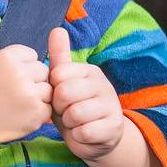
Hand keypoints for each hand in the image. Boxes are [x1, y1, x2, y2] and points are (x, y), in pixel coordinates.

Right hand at [0, 15, 52, 144]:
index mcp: (6, 57)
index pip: (32, 55)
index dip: (21, 66)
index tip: (5, 78)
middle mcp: (19, 74)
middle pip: (43, 71)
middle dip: (31, 80)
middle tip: (11, 91)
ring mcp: (29, 95)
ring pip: (48, 88)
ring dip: (37, 95)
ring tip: (16, 102)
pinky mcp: (36, 114)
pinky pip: (49, 106)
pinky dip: (38, 111)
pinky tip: (20, 113)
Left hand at [47, 27, 126, 160]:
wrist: (96, 137)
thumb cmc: (74, 106)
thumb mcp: (63, 82)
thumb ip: (59, 57)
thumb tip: (57, 29)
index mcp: (89, 70)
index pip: (57, 74)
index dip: (52, 89)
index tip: (58, 94)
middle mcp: (103, 84)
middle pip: (64, 93)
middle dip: (59, 107)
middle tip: (66, 110)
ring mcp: (111, 106)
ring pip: (74, 114)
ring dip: (68, 123)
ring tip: (75, 122)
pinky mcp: (114, 128)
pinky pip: (84, 132)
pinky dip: (78, 136)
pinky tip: (83, 133)